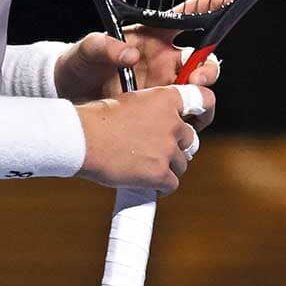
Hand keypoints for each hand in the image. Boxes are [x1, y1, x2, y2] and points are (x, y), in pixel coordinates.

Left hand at [55, 0, 236, 105]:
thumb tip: (128, 53)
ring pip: (200, 91)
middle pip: (203, 60)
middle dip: (208, 69)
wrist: (68, 99)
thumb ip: (103, 46)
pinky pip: (187, 115)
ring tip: (191, 106)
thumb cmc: (78, 65)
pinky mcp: (161, 111)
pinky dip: (190, 120)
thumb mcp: (86, 51)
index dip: (211, 3)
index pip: (187, 16)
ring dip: (203, 97)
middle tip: (197, 79)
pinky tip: (181, 125)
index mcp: (152, 36)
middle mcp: (165, 60)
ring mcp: (165, 86)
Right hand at [75, 83, 215, 193]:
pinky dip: (160, 186)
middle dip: (176, 146)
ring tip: (142, 166)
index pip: (203, 99)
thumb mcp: (127, 101)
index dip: (203, 110)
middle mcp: (172, 123)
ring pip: (182, 164)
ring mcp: (168, 150)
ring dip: (166, 166)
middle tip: (155, 150)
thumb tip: (158, 125)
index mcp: (165, 99)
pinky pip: (171, 184)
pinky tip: (145, 182)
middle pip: (189, 139)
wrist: (81, 139)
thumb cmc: (96, 119)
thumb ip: (149, 110)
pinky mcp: (160, 173)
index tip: (195, 119)